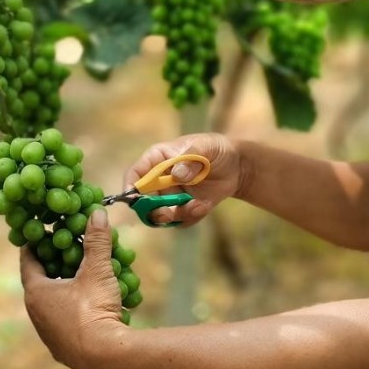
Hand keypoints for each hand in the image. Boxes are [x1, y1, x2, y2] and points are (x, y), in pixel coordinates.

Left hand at [21, 206, 127, 368]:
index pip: (29, 261)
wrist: (105, 358)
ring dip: (68, 292)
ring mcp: (49, 335)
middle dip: (55, 267)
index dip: (34, 244)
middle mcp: (37, 315)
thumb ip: (96, 242)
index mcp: (37, 293)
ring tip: (83, 280)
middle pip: (42, 284)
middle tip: (64, 252)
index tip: (38, 233)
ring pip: (56, 306)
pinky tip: (95, 310)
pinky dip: (79, 313)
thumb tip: (96, 213)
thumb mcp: (97, 271)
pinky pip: (69, 324)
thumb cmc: (94, 310)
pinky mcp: (64, 350)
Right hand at [121, 132, 243, 227]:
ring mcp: (172, 196)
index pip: (136, 173)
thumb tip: (177, 174)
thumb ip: (189, 159)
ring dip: (175, 215)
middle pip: (143, 200)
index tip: (132, 199)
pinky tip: (204, 205)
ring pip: (161, 214)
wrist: (237, 166)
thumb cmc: (216, 149)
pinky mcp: (185, 208)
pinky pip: (181, 220)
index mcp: (158, 159)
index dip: (130, 186)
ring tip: (196, 206)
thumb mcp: (204, 147)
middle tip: (167, 212)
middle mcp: (161, 180)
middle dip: (152, 209)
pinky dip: (191, 217)